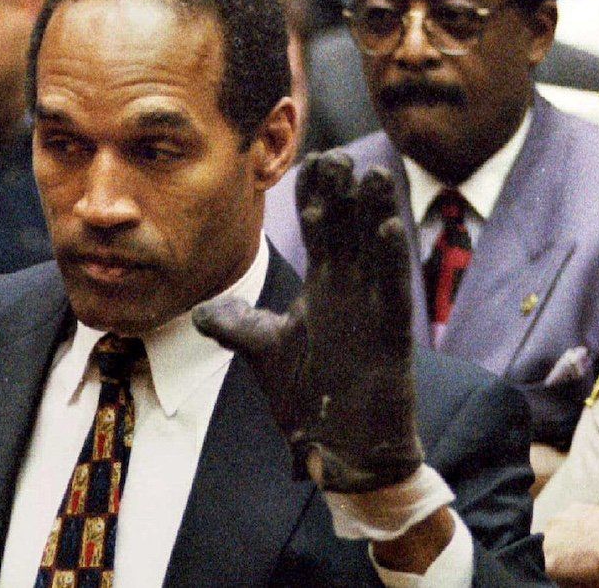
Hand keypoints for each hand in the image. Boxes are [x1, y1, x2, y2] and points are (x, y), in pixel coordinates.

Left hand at [195, 152, 420, 492]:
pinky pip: (392, 289)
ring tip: (372, 174)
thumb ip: (237, 326)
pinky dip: (391, 259)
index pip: (320, 230)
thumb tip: (205, 310)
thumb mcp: (263, 351)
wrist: (341, 446)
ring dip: (375, 212)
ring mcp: (372, 309)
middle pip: (347, 229)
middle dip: (342, 192)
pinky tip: (387, 227)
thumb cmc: (310, 396)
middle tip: (334, 152)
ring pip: (376, 249)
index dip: (314, 196)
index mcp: (324, 288)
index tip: (307, 159)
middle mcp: (350, 290)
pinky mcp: (390, 334)